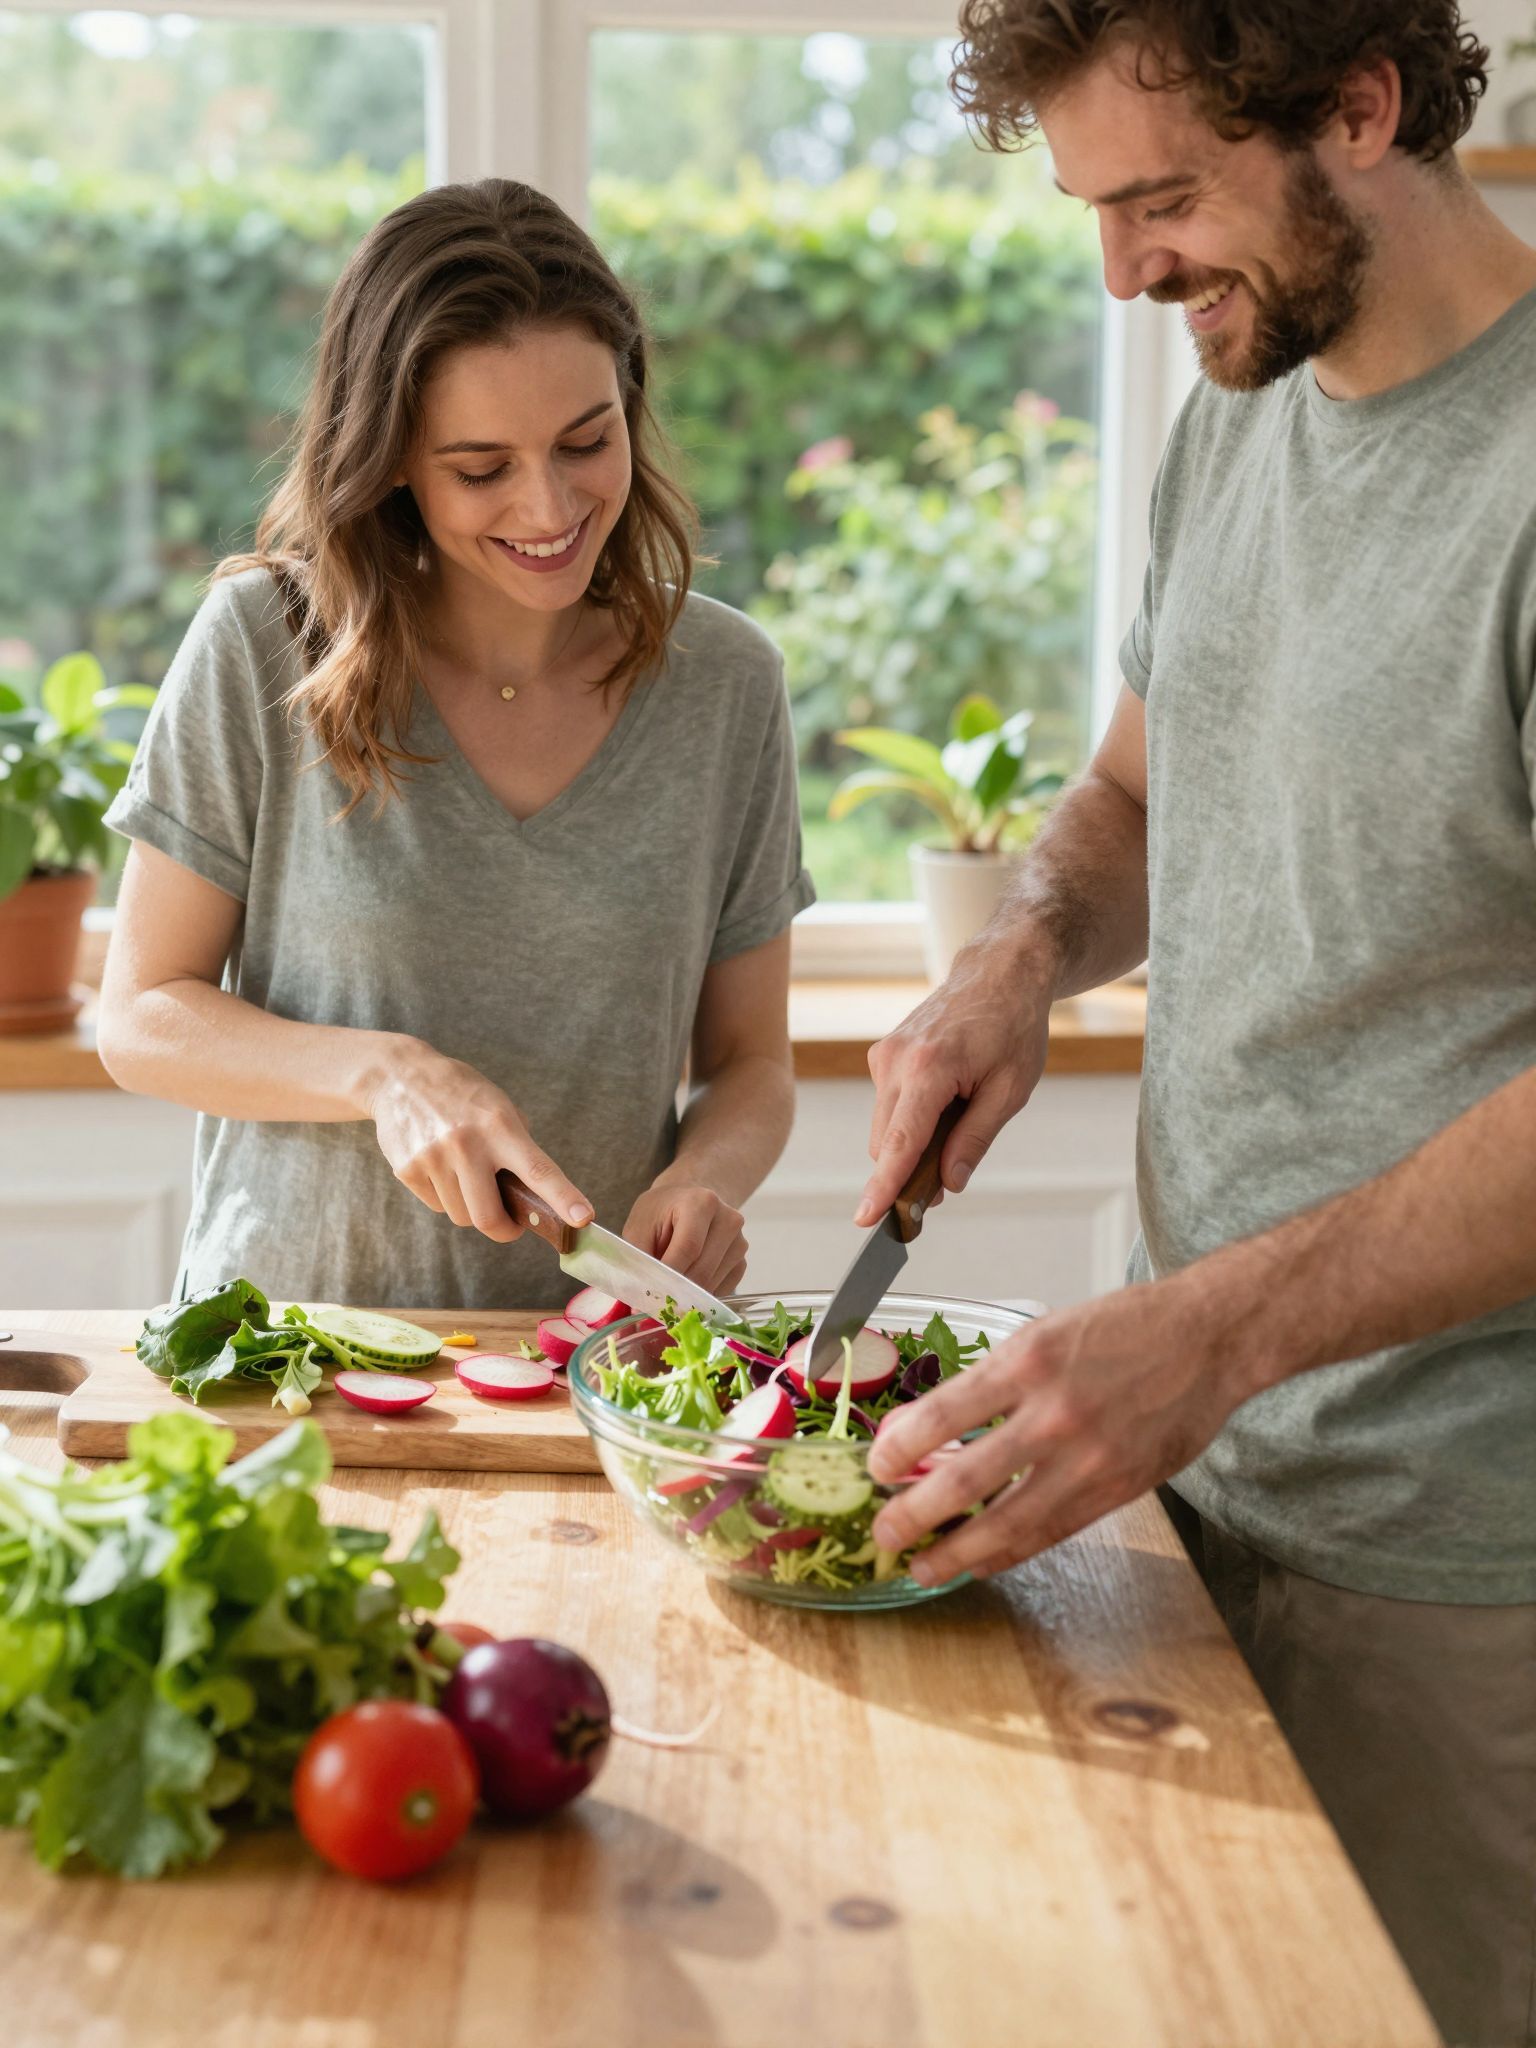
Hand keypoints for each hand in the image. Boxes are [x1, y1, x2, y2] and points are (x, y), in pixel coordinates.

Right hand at [368, 1039, 590, 1243]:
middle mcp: (466, 1143)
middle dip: (505, 1230)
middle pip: (489, 1217)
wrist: (399, 1076)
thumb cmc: (462, 1095)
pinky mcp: (407, 1169)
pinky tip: (440, 1166)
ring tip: (466, 1174)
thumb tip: (532, 1200)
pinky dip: (445, 1196)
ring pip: (462, 1215)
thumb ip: (517, 1148)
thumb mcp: (499, 1108)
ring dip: (471, 1207)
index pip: (538, 1169)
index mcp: (499, 1126)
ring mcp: (433, 1158)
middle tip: (512, 1225)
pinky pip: (437, 1205)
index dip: (563, 1197)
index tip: (584, 1219)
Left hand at [623, 1180, 747, 1297]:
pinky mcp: (742, 1261)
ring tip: (669, 1284)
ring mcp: (739, 1242)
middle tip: (655, 1300)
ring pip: (712, 1284)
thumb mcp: (639, 1227)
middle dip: (677, 1290)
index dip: (669, 1275)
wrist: (686, 1201)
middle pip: (703, 1270)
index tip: (650, 1293)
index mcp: (701, 1203)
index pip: (688, 1248)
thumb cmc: (660, 1212)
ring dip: (688, 1294)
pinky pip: (721, 1290)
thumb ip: (639, 1259)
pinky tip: (686, 1281)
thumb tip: (640, 1301)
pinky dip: (700, 1295)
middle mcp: (728, 1220)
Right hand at [855, 939, 1053, 1225]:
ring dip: (913, 1144)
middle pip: (888, 1143)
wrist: (998, 974)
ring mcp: (884, 1056)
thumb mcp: (1010, 1090)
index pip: (900, 1142)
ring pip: (887, 1129)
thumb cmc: (1012, 1026)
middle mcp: (896, 1061)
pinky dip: (910, 1120)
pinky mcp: (883, 1055)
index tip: (865, 1218)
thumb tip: (948, 1183)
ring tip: (959, 1120)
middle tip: (945, 1184)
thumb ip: (975, 1139)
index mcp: (929, 1068)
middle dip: (909, 1171)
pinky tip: (945, 1101)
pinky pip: (889, 1107)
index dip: (884, 1186)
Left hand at [866, 1276, 1261, 1585]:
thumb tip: (926, 1428)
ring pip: (1008, 1521)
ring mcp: (1089, 1457)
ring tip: (922, 1567)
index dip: (900, 1449)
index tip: (876, 1467)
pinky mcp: (1117, 1488)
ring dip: (957, 1552)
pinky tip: (981, 1563)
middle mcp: (1055, 1412)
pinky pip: (1052, 1531)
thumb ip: (989, 1383)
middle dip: (915, 1515)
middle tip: (883, 1533)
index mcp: (1028, 1360)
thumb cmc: (1124, 1328)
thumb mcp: (1044, 1334)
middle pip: (967, 1479)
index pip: (944, 1414)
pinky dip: (1010, 1551)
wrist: (1208, 1339)